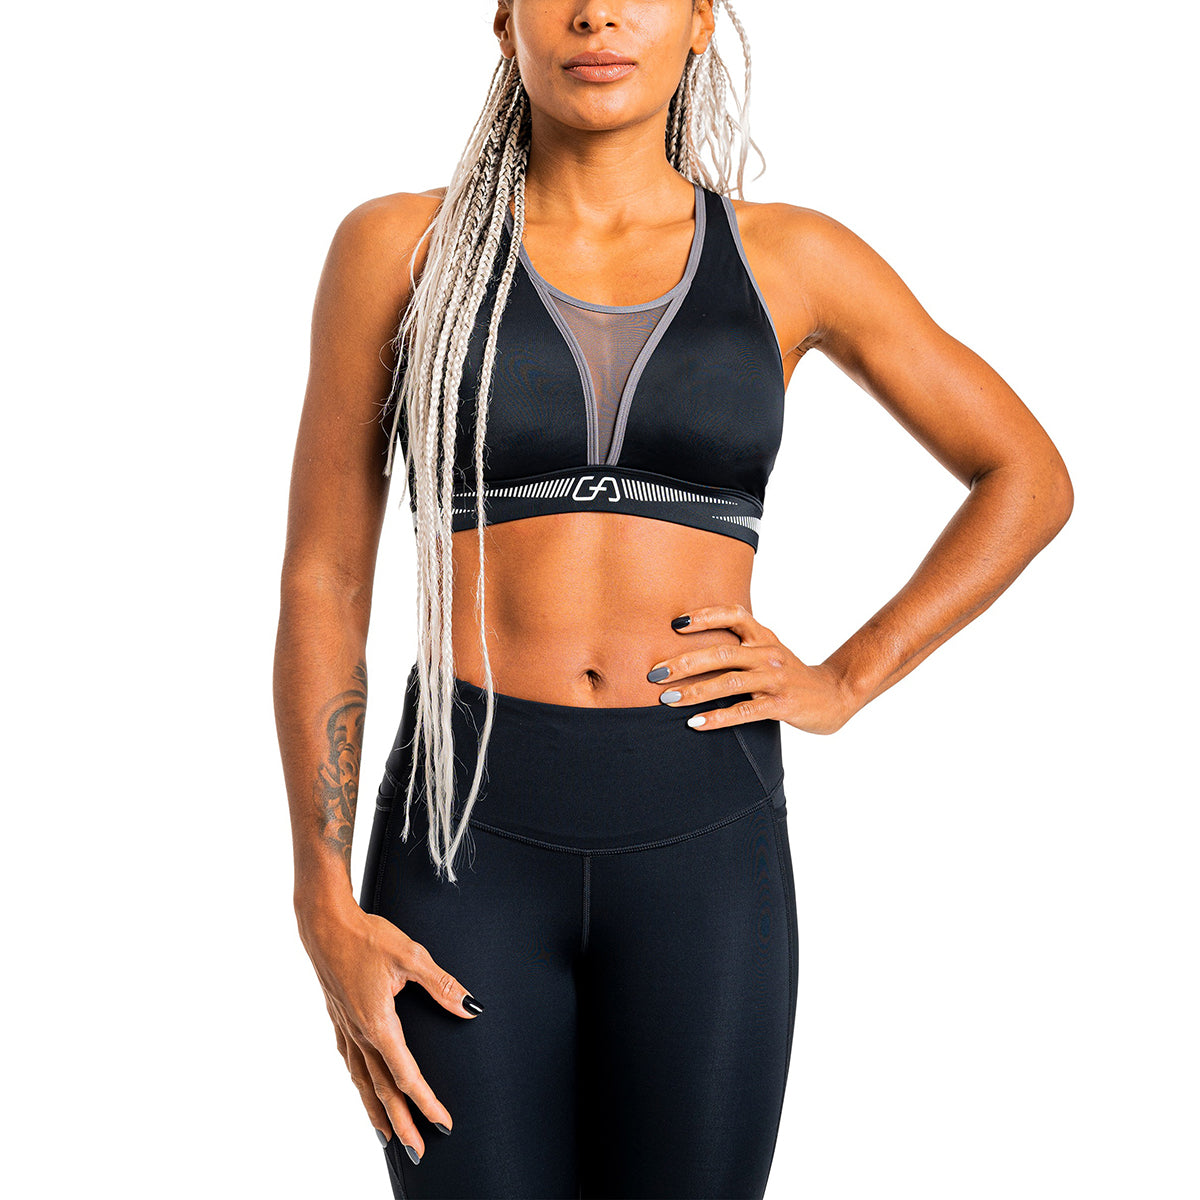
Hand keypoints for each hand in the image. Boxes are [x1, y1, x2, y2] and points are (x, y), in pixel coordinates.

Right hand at [296, 897, 481, 1160]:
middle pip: (383, 1090)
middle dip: (402, 1123)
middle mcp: (359, 1034)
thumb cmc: (367, 936)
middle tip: (418, 1151)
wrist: (325, 924)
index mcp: (378, 1024)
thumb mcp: (412, 956)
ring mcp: (345, 1028)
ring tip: (388, 1137)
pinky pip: (351, 1064)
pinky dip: (360, 1086)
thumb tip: (470, 1007)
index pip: (407, 1075)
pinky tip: (363, 1089)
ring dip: (377, 1111)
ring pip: (362, 1082)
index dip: (427, 1102)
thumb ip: (442, 985)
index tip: (443, 1122)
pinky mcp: (339, 1019)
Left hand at [647, 603, 857, 734]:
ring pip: (729, 682)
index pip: (733, 615)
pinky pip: (745, 711)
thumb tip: (689, 647)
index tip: (675, 624)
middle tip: (654, 673)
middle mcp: (768, 653)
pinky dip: (718, 718)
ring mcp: (776, 679)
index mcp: (763, 636)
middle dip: (684, 663)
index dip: (704, 616)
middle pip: (722, 653)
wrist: (834, 695)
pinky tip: (695, 723)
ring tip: (667, 699)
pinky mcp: (781, 704)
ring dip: (694, 691)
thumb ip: (738, 646)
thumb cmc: (789, 674)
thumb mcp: (768, 651)